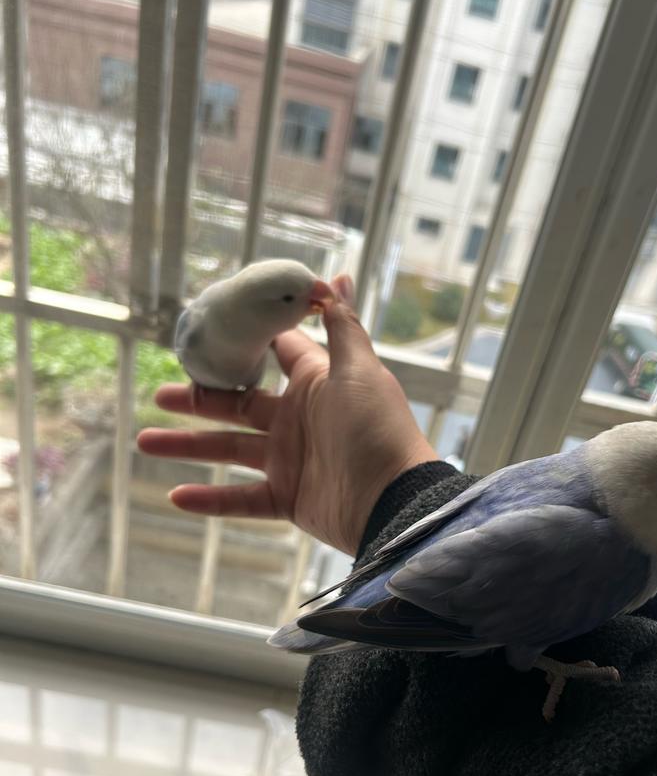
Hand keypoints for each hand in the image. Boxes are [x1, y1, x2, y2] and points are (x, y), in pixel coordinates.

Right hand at [136, 275, 438, 555]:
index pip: (274, 355)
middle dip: (198, 400)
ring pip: (229, 450)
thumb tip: (335, 275)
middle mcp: (298, 419)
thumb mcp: (358, 369)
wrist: (393, 500)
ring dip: (188, 446)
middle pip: (237, 404)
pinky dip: (210, 500)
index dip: (244, 343)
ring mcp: (291, 460)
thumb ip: (341, 324)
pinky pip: (242, 499)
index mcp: (315, 383)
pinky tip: (175, 496)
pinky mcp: (288, 498)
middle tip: (160, 394)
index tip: (207, 332)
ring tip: (144, 440)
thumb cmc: (376, 427)